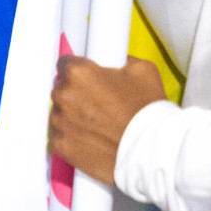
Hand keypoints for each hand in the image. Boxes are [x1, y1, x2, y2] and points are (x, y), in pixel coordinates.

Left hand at [49, 55, 166, 184]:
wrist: (151, 150)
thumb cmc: (148, 108)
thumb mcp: (143, 70)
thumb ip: (120, 60)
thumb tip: (111, 63)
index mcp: (78, 74)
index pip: (65, 64)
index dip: (79, 70)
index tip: (89, 78)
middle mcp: (63, 96)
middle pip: (61, 89)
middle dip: (76, 93)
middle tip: (99, 103)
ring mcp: (59, 122)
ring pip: (59, 113)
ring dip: (72, 115)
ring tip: (98, 123)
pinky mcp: (60, 145)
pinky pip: (61, 135)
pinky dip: (73, 136)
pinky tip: (93, 138)